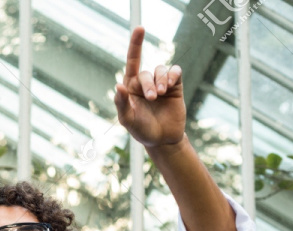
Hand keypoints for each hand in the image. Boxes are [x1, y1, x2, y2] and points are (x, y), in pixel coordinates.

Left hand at [114, 27, 185, 147]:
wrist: (162, 140)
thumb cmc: (141, 130)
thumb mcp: (128, 120)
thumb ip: (122, 104)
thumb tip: (118, 86)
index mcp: (130, 87)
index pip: (132, 62)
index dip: (136, 44)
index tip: (140, 29)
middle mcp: (145, 82)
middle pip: (146, 72)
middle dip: (149, 84)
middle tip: (152, 98)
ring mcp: (160, 84)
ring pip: (161, 70)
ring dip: (161, 80)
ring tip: (160, 94)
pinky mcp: (175, 87)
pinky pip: (175, 72)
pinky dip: (173, 74)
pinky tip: (171, 84)